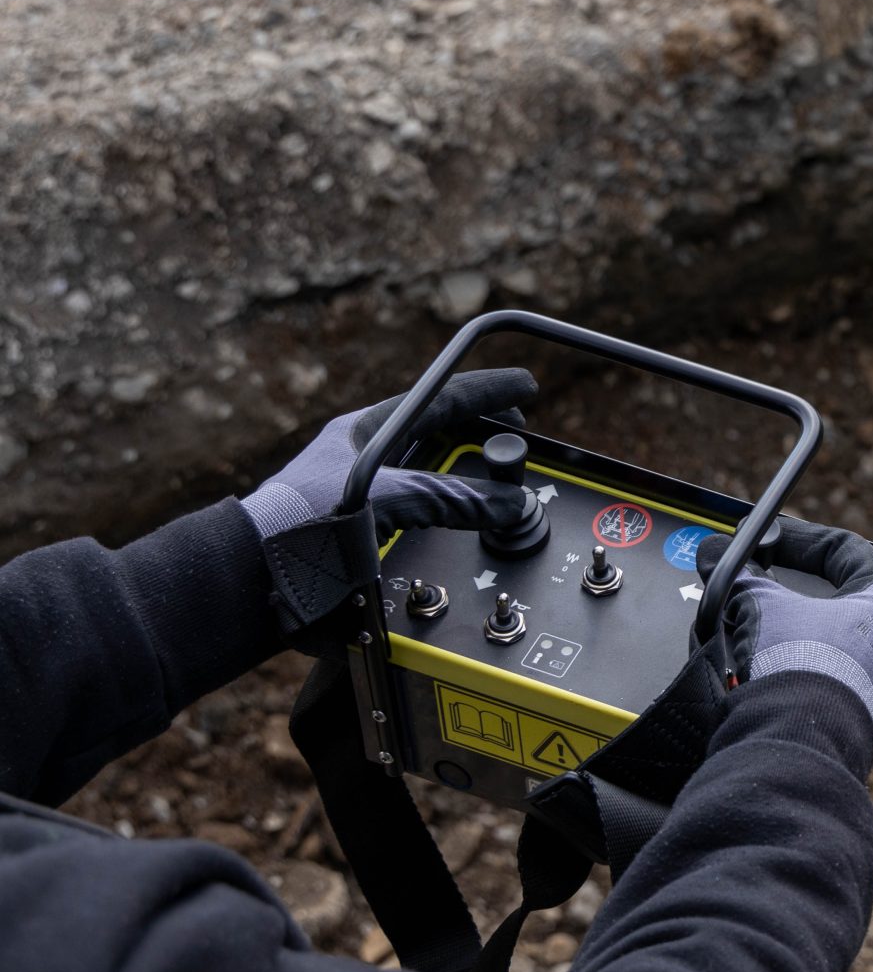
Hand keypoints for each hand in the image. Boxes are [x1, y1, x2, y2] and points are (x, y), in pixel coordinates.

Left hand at [241, 369, 539, 539]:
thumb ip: (449, 499)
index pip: (439, 398)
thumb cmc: (296, 526)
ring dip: (470, 487)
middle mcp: (367, 462)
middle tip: (519, 439)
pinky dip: (453, 526)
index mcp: (365, 432)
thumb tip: (508, 503)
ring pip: (434, 483)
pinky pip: (424, 524)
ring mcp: (367, 501)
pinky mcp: (366, 540)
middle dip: (483, 436)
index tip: (525, 388)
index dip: (486, 390)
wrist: (247, 584)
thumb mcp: (382, 499)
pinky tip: (468, 536)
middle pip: (441, 438)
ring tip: (503, 489)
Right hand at [693, 520, 872, 735]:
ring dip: (872, 624)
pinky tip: (833, 666)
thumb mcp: (762, 609)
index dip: (804, 540)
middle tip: (840, 572)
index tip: (771, 544)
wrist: (802, 738)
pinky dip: (860, 666)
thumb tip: (714, 553)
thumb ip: (742, 576)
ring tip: (838, 619)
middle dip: (872, 576)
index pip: (850, 550)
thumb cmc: (797, 668)